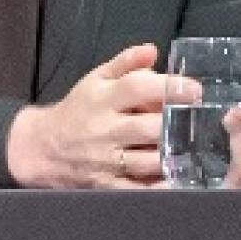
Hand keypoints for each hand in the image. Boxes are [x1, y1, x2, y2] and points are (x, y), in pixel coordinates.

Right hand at [6, 43, 190, 188]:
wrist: (42, 147)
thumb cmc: (78, 109)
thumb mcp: (96, 79)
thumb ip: (125, 63)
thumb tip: (152, 50)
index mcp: (103, 99)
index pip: (137, 88)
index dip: (169, 87)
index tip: (195, 89)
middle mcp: (104, 130)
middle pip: (146, 128)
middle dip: (174, 124)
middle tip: (198, 120)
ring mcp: (105, 160)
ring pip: (145, 161)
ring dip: (171, 156)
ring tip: (194, 148)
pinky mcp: (105, 184)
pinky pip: (134, 189)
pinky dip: (156, 188)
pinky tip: (175, 181)